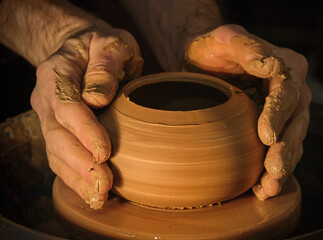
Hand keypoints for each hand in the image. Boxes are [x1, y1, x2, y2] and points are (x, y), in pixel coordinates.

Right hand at [31, 27, 142, 208]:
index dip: (84, 131)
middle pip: (58, 135)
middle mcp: (47, 98)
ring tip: (98, 197)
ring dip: (77, 178)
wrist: (85, 49)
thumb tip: (98, 98)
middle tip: (103, 185)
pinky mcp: (59, 131)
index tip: (104, 152)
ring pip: (56, 152)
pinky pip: (61, 157)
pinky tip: (91, 193)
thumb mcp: (111, 43)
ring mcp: (50, 117)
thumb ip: (105, 65)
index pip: (67, 105)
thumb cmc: (102, 46)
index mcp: (57, 72)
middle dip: (80, 163)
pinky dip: (75, 178)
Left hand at [184, 24, 310, 199]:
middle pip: (295, 122)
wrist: (207, 65)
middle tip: (272, 170)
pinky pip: (279, 151)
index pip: (287, 93)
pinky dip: (272, 171)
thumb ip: (243, 45)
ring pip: (291, 142)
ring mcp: (286, 113)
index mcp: (286, 67)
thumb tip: (266, 64)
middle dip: (284, 149)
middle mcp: (292, 92)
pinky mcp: (274, 129)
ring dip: (282, 167)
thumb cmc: (213, 50)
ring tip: (268, 188)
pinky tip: (262, 189)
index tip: (266, 136)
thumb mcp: (223, 40)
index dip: (278, 115)